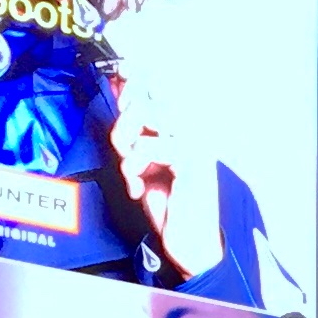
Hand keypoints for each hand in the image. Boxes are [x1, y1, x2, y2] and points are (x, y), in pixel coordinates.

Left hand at [108, 75, 224, 278]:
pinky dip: (135, 167)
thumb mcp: (144, 161)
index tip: (124, 74)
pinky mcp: (192, 161)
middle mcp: (195, 129)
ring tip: (130, 169)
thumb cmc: (170, 204)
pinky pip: (149, 147)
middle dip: (125, 121)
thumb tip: (121, 90)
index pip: (160, 84)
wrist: (189, 242)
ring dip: (128, 143)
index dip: (138, 76)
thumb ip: (135, 129)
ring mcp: (196, 142)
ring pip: (147, 115)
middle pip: (149, 96)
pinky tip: (139, 187)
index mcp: (186, 126)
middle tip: (122, 148)